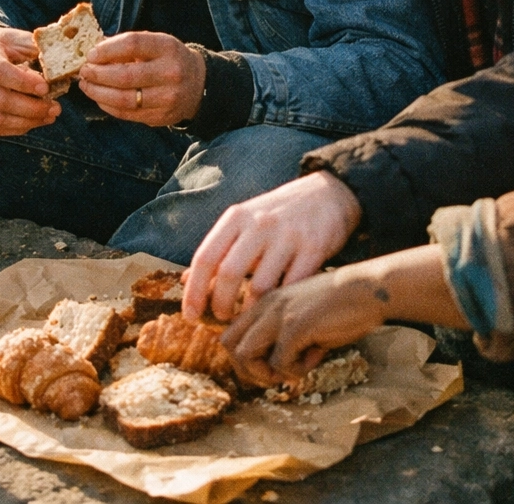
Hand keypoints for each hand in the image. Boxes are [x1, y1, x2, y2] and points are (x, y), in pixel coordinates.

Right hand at [0, 26, 61, 135]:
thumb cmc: (2, 45)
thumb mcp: (18, 38)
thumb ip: (39, 50)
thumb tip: (67, 65)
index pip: (0, 72)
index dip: (24, 83)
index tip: (46, 88)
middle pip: (0, 100)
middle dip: (32, 108)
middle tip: (56, 108)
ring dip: (28, 121)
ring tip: (50, 115)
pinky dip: (18, 128)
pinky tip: (35, 121)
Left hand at [78, 31, 204, 126]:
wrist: (199, 85)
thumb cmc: (169, 60)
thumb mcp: (156, 44)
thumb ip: (127, 45)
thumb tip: (93, 52)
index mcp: (168, 48)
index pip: (133, 44)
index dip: (107, 50)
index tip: (91, 54)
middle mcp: (170, 72)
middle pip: (125, 75)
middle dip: (97, 74)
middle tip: (84, 71)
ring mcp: (167, 98)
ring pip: (123, 99)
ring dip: (98, 93)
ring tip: (86, 85)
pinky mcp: (161, 117)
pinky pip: (127, 114)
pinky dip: (107, 106)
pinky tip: (99, 98)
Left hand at [183, 172, 361, 321]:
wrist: (328, 193)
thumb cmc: (279, 215)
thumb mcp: (245, 222)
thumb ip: (219, 250)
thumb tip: (185, 281)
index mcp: (237, 217)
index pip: (205, 257)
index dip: (193, 291)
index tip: (191, 316)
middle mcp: (260, 224)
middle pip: (228, 273)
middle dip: (220, 304)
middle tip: (222, 319)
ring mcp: (288, 236)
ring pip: (260, 286)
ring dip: (250, 311)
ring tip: (248, 319)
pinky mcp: (314, 248)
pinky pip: (291, 287)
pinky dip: (281, 305)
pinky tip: (277, 312)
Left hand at [221, 244, 465, 386]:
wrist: (369, 289)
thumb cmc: (341, 304)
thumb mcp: (303, 315)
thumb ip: (283, 335)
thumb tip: (274, 368)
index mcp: (266, 301)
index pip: (231, 334)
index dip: (245, 358)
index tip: (270, 365)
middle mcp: (266, 305)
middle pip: (229, 346)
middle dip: (249, 369)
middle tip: (278, 373)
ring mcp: (279, 314)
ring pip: (244, 356)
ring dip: (267, 372)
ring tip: (294, 368)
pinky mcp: (296, 326)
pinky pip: (280, 363)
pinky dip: (295, 370)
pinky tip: (316, 357)